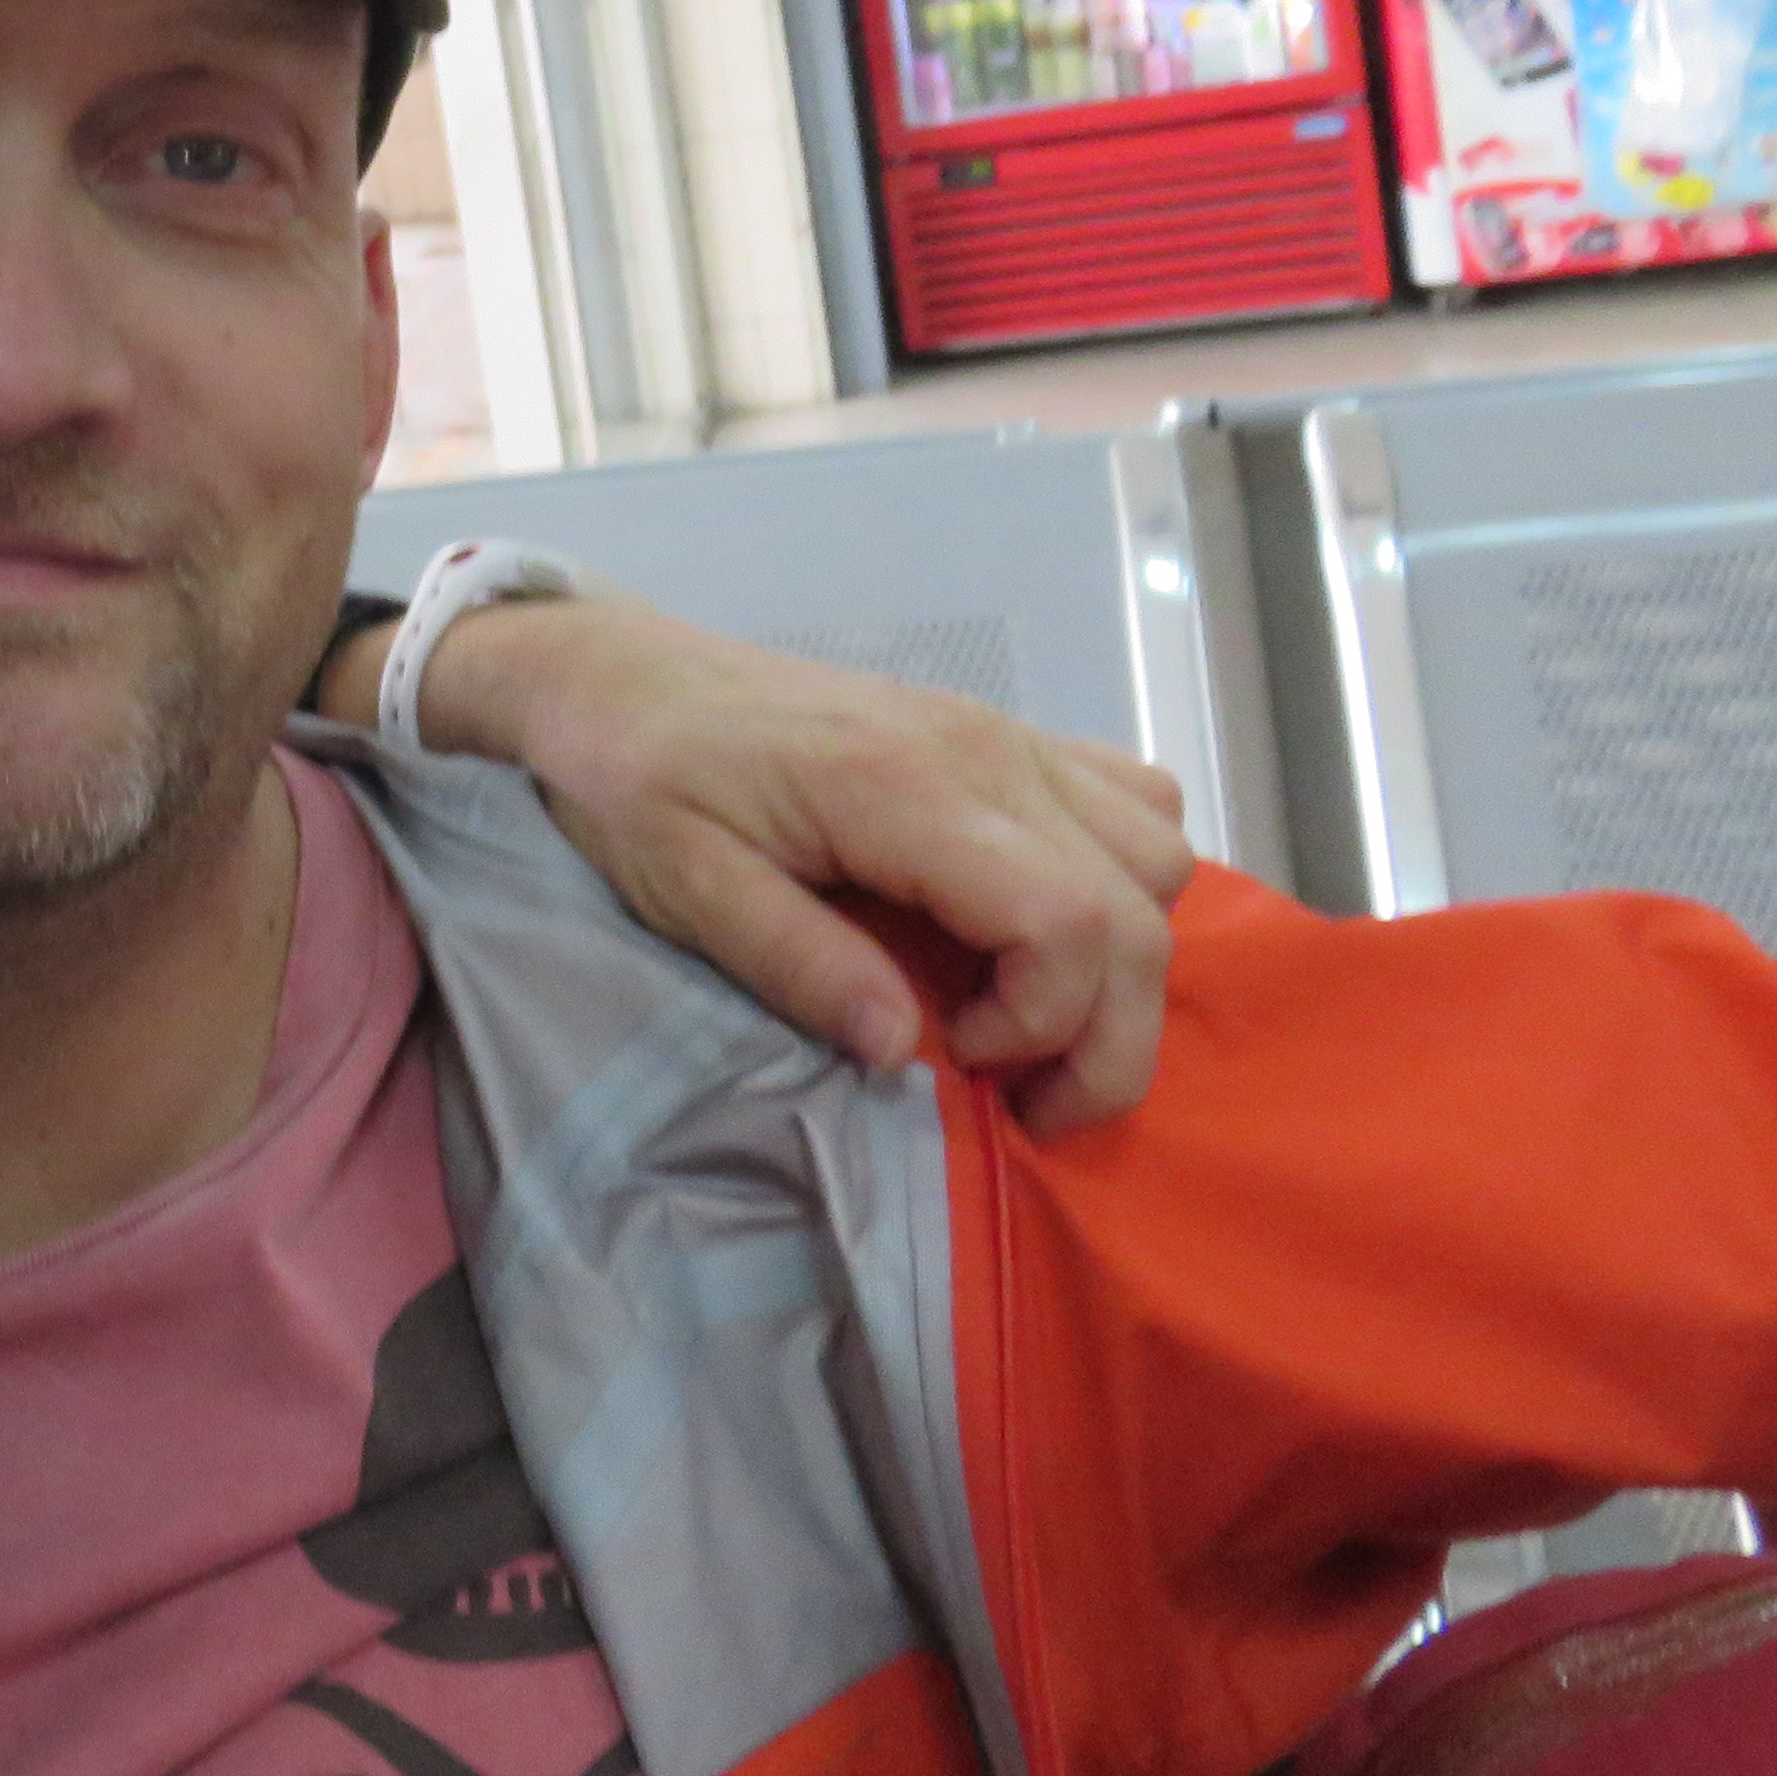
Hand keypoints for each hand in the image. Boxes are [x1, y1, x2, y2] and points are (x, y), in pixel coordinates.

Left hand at [409, 594, 1191, 1134]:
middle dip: (1110, 1032)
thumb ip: (797, 962)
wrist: (620, 674)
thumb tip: (902, 1049)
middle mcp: (986, 750)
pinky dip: (1121, 883)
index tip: (959, 1060)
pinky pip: (1130, 804)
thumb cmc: (637, 777)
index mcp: (904, 787)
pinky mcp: (1004, 733)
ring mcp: (1006, 733)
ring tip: (1029, 1017)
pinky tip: (1039, 930)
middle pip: (1137, 908)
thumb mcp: (683, 886)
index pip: (1068, 921)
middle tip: (1026, 1101)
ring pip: (1156, 857)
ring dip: (1122, 960)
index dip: (1047, 1023)